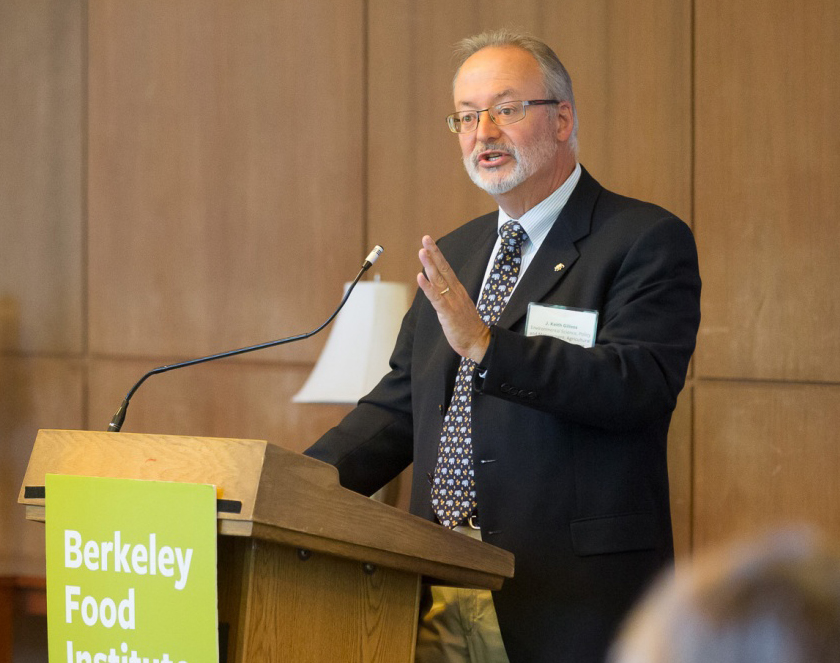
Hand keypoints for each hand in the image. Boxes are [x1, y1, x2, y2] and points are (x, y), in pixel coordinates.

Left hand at [417, 235, 490, 362]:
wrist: (479, 342)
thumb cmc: (467, 326)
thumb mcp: (458, 307)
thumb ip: (448, 296)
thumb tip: (436, 288)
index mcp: (458, 290)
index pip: (447, 269)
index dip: (438, 255)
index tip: (430, 243)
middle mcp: (456, 292)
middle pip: (444, 269)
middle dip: (434, 253)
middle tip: (426, 238)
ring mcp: (452, 301)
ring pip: (439, 280)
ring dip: (430, 265)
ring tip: (422, 252)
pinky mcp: (448, 312)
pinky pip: (436, 298)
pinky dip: (427, 287)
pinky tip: (420, 278)